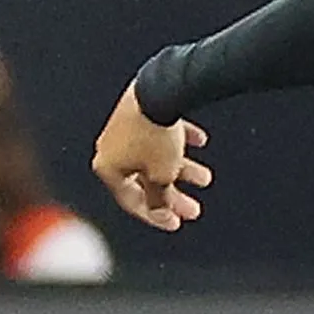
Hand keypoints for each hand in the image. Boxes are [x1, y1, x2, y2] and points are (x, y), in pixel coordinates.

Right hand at [94, 83, 209, 230]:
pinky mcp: (141, 108)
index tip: (175, 222)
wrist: (159, 90)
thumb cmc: (153, 134)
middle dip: (173, 196)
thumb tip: (159, 210)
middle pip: (146, 179)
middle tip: (193, 209)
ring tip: (205, 177)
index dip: (156, 216)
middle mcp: (112, 147)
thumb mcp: (160, 176)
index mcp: (108, 166)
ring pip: (156, 156)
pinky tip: (200, 141)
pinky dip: (180, 139)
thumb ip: (159, 198)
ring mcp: (126, 127)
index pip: (131, 200)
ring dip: (182, 169)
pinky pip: (162, 130)